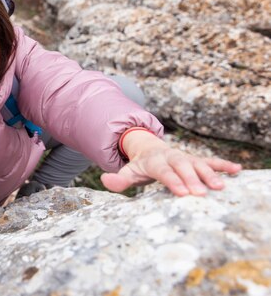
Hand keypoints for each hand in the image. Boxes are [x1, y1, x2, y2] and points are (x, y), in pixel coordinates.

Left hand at [101, 130, 241, 195]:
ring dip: (210, 174)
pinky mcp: (195, 160)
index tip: (182, 193)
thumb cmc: (140, 165)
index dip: (173, 181)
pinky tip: (237, 170)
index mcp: (155, 161)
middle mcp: (172, 157)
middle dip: (192, 180)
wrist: (149, 148)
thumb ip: (118, 179)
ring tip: (220, 187)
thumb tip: (105, 180)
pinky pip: (210, 161)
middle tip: (201, 194)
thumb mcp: (128, 171)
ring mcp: (185, 158)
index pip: (164, 172)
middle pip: (183, 168)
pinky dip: (223, 165)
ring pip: (199, 164)